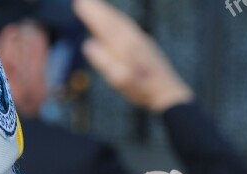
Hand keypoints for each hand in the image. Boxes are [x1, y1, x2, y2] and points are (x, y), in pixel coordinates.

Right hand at [74, 0, 193, 112]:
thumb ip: (104, 62)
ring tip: (97, 6)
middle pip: (113, 19)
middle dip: (98, 9)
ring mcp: (141, 40)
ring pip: (122, 21)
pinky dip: (118, 19)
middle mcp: (133, 39)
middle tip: (83, 0)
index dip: (91, 15)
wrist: (167, 92)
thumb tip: (88, 44)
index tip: (79, 4)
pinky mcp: (146, 44)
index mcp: (125, 46)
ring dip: (108, 12)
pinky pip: (129, 25)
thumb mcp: (120, 80)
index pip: (104, 26)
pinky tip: (117, 21)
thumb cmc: (142, 90)